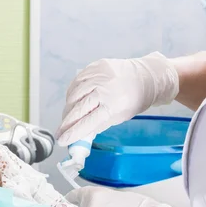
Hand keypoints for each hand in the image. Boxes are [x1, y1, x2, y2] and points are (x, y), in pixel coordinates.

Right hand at [56, 52, 178, 146]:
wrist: (146, 76)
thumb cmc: (134, 100)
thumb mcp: (120, 116)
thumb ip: (99, 125)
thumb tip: (79, 135)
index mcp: (114, 105)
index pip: (88, 122)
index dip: (73, 132)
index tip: (62, 140)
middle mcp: (105, 88)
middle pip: (78, 108)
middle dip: (66, 123)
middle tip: (59, 131)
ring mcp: (99, 75)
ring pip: (74, 94)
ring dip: (67, 109)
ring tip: (67, 117)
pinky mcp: (95, 66)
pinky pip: (77, 82)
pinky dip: (72, 93)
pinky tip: (72, 101)